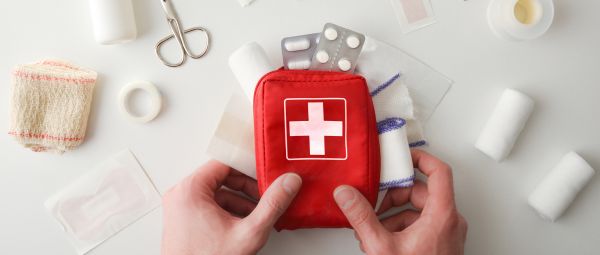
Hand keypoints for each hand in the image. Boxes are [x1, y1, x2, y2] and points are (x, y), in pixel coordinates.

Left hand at [161, 160, 301, 254]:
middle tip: (265, 196)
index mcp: (190, 190)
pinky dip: (228, 212)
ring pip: (216, 193)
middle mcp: (180, 196)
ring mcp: (180, 209)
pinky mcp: (184, 221)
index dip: (249, 168)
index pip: (224, 163)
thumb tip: (288, 183)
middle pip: (220, 178)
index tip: (265, 173)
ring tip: (258, 214)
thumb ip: (272, 204)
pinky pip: (209, 206)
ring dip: (240, 201)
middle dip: (247, 188)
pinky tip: (244, 225)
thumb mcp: (248, 232)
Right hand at [333, 149, 466, 254]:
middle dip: (393, 196)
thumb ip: (362, 217)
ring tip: (376, 229)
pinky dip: (402, 226)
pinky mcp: (442, 243)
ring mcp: (448, 233)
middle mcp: (450, 221)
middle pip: (421, 191)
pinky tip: (385, 239)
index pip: (439, 172)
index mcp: (442, 215)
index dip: (420, 157)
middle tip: (375, 206)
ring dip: (394, 214)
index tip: (403, 155)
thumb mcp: (382, 246)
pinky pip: (422, 223)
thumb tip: (346, 195)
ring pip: (419, 209)